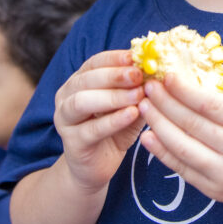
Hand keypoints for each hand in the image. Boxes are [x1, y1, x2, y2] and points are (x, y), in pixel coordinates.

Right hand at [52, 50, 145, 192]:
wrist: (97, 167)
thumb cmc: (115, 130)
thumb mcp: (129, 105)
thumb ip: (138, 89)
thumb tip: (157, 70)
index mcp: (79, 82)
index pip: (94, 62)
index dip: (115, 58)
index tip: (136, 56)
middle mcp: (66, 97)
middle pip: (87, 79)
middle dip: (115, 75)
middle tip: (138, 75)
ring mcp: (65, 120)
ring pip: (82, 102)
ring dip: (112, 96)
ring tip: (138, 95)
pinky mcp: (72, 143)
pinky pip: (91, 129)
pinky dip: (113, 120)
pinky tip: (132, 114)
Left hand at [137, 74, 222, 212]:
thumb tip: (195, 70)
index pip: (210, 104)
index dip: (183, 90)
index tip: (165, 76)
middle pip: (193, 123)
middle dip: (165, 103)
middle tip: (148, 88)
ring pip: (182, 146)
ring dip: (158, 124)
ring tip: (145, 107)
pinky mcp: (212, 190)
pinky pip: (181, 168)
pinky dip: (160, 152)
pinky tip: (148, 136)